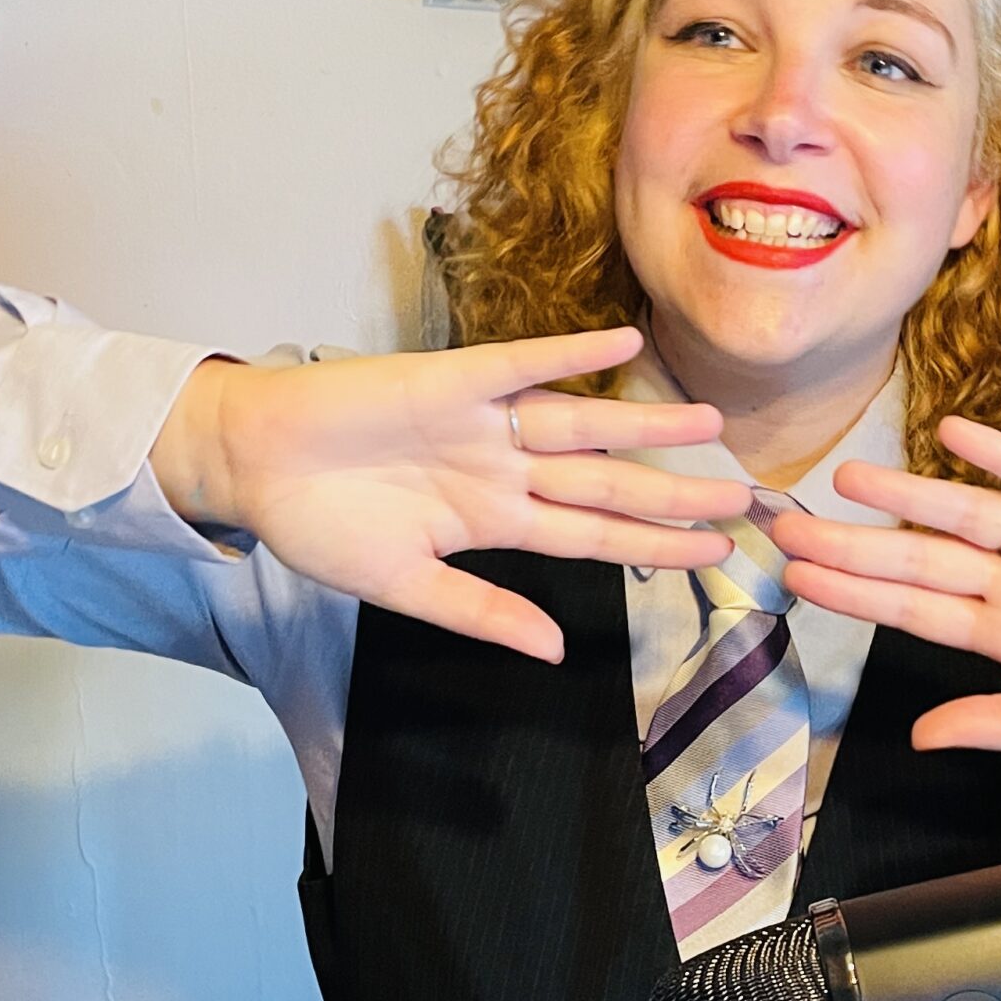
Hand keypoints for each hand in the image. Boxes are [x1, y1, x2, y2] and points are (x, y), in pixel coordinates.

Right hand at [151, 328, 746, 660]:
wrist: (253, 463)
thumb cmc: (320, 525)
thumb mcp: (403, 586)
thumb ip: (479, 612)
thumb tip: (552, 655)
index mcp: (496, 522)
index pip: (594, 536)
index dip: (655, 545)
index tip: (717, 557)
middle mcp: (505, 469)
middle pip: (606, 481)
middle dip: (674, 493)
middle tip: (747, 500)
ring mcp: (484, 423)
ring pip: (581, 423)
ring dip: (645, 425)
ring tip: (710, 425)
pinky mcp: (451, 380)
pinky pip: (521, 362)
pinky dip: (569, 353)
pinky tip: (623, 346)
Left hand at [770, 415, 1000, 754]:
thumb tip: (923, 738)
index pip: (914, 611)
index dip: (854, 595)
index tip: (796, 579)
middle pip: (921, 560)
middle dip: (852, 545)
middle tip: (785, 525)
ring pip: (966, 514)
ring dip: (907, 496)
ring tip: (846, 480)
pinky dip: (998, 455)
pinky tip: (952, 435)